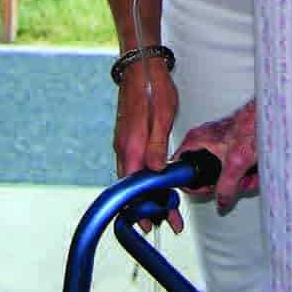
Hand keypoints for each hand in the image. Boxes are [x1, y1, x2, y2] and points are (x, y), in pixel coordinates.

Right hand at [114, 60, 181, 231]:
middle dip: (149, 209)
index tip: (154, 223)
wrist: (140, 68)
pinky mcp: (129, 140)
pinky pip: (134, 168)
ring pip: (133, 180)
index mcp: (131, 146)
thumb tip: (155, 170)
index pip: (133, 188)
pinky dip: (145, 182)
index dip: (144, 208)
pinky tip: (157, 186)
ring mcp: (124, 145)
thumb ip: (156, 145)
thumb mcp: (163, 115)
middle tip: (168, 222)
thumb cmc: (153, 87)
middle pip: (132, 189)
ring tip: (167, 210)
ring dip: (148, 197)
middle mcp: (124, 149)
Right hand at [175, 99, 259, 211]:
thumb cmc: (253, 125)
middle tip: (234, 184)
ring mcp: (218, 144)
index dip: (189, 184)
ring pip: (222, 172)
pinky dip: (246, 171)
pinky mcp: (233, 146)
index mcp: (195, 140)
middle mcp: (203, 140)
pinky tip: (255, 171)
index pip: (176, 167)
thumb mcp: (236, 163)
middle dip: (222, 184)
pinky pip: (235, 166)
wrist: (269, 114)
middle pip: (203, 174)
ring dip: (238, 179)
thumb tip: (221, 201)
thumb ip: (226, 186)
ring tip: (249, 176)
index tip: (203, 190)